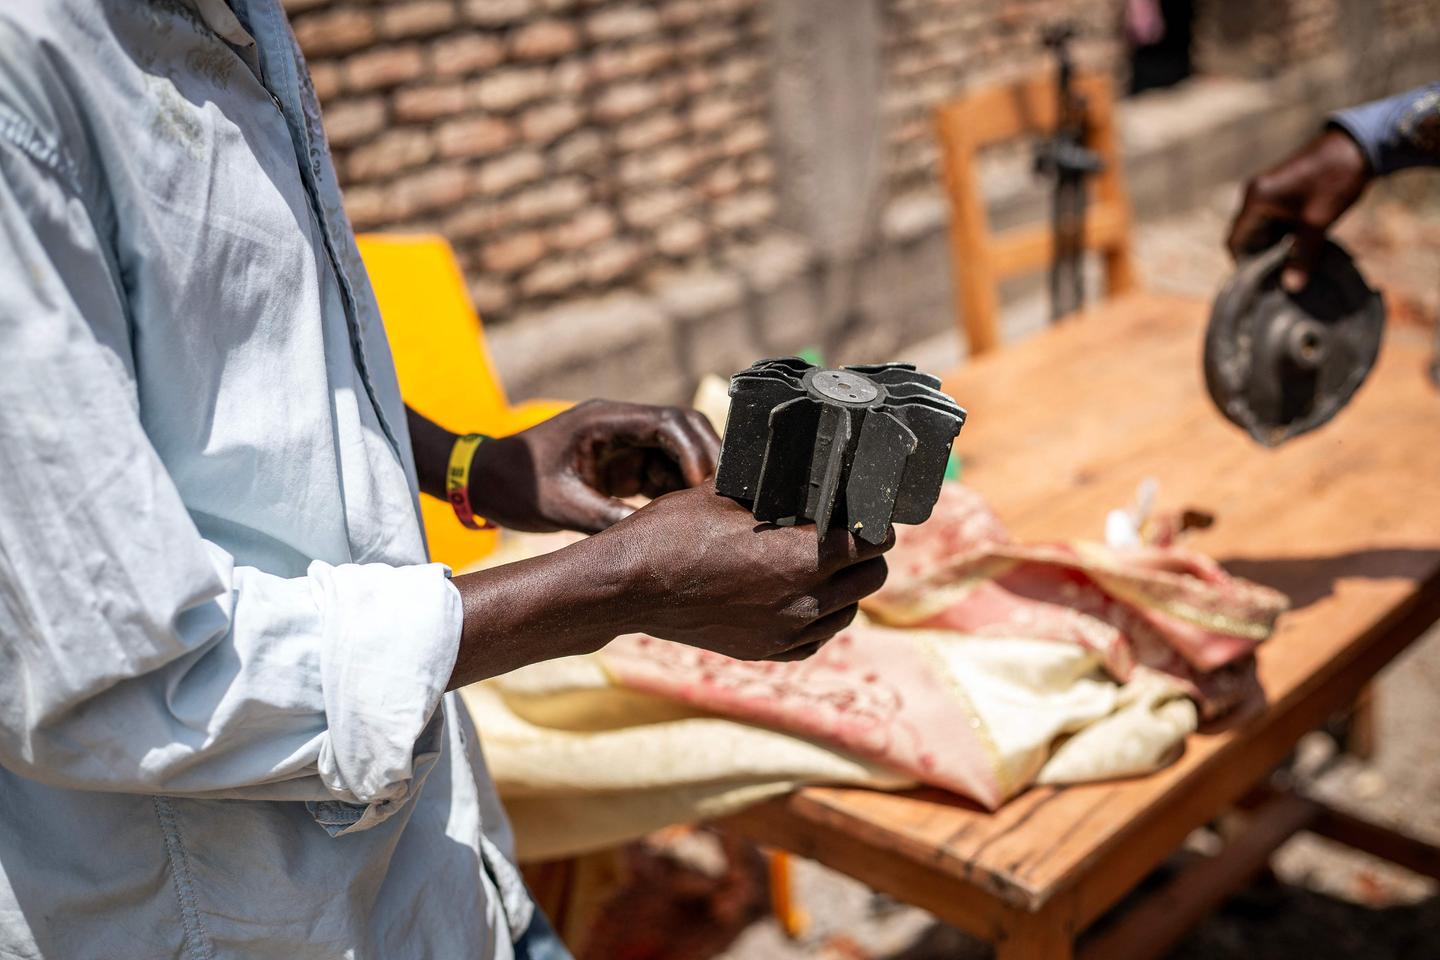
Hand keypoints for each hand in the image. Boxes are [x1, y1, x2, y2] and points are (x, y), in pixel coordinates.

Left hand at [469, 399, 719, 533]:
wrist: (485, 482)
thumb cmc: (515, 486)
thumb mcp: (561, 506)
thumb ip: (608, 518)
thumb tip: (654, 539)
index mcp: (604, 421)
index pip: (667, 423)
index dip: (693, 450)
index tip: (703, 484)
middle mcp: (620, 426)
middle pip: (682, 430)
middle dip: (705, 459)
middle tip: (718, 497)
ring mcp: (623, 444)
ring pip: (677, 452)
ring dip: (694, 477)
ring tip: (706, 511)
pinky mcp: (622, 466)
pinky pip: (661, 472)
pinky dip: (676, 492)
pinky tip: (685, 516)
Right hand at [607, 483, 893, 661]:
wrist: (628, 586)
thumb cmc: (672, 531)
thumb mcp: (728, 492)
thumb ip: (778, 484)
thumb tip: (805, 467)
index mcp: (804, 556)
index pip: (875, 540)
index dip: (873, 520)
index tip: (861, 509)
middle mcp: (805, 600)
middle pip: (871, 577)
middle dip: (866, 552)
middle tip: (844, 532)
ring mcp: (786, 632)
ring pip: (847, 611)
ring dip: (844, 586)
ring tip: (820, 563)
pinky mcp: (766, 651)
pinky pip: (817, 639)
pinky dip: (818, 618)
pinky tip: (799, 596)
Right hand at [1226, 128, 1371, 290]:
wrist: (1356, 145)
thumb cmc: (1334, 180)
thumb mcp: (1317, 222)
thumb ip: (1302, 256)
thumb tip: (1292, 287)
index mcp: (1256, 200)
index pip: (1234, 241)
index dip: (1243, 265)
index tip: (1261, 283)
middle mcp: (1255, 195)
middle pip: (1246, 236)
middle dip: (1260, 258)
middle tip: (1278, 278)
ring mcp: (1268, 191)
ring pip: (1262, 229)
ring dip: (1273, 247)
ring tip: (1291, 266)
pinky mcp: (1282, 190)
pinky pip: (1273, 219)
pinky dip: (1282, 234)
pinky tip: (1299, 246)